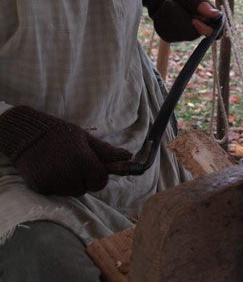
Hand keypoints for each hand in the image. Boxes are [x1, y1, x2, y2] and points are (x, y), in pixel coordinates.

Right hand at [0, 106, 131, 195]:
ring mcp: (53, 182)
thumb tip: (129, 156)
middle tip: (75, 161)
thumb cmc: (61, 134)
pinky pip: (57, 193)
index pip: (101, 181)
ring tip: (62, 163)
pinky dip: (57, 184)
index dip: (99, 174)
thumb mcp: (86, 139)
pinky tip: (51, 169)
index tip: (93, 165)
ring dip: (71, 182)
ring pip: (72, 192)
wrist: (28, 134)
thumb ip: (107, 151)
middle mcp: (68, 173)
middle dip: (85, 178)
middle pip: (86, 188)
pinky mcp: (40, 187)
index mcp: (82, 160)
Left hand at [142, 0, 220, 41]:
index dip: (207, 30)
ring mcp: (184, 34)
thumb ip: (200, 4)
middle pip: (193, 34)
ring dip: (169, 16)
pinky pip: (166, 33)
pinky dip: (161, 20)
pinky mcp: (171, 36)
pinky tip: (161, 12)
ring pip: (178, 34)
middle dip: (180, 18)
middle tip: (170, 2)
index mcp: (209, 17)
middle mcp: (199, 28)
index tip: (194, 21)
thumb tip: (216, 14)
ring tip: (166, 4)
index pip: (217, 32)